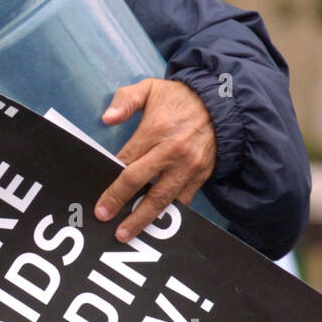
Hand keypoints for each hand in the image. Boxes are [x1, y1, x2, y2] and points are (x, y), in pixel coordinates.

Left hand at [94, 78, 216, 241]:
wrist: (221, 103)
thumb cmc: (179, 98)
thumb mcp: (149, 88)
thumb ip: (124, 101)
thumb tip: (106, 118)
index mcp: (156, 130)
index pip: (127, 161)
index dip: (111, 181)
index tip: (99, 198)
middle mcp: (172, 151)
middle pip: (141, 182)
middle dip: (120, 202)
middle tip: (104, 217)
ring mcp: (188, 166)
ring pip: (163, 198)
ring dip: (144, 218)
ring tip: (127, 234)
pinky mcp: (201, 175)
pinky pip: (183, 200)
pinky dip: (170, 214)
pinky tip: (156, 227)